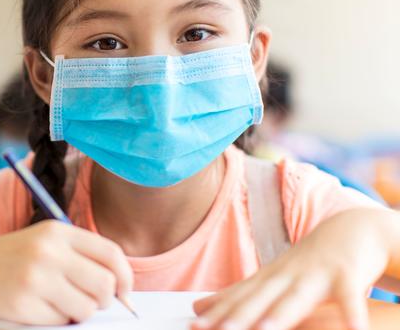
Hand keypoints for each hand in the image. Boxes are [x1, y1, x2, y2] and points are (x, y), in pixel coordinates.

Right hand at [0, 220, 133, 324]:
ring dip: (78, 312)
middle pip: (104, 285)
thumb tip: (119, 287)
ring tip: (57, 303)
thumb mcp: (42, 241)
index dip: (125, 276)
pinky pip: (60, 322)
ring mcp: (35, 279)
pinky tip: (36, 307)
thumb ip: (79, 255)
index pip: (111, 254)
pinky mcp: (23, 305)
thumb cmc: (8, 257)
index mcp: (57, 231)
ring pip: (86, 308)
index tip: (124, 291)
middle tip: (88, 301)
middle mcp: (49, 252)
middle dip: (103, 300)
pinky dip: (55, 320)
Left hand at [192, 209, 389, 329]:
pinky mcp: (348, 275)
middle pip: (260, 299)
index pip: (237, 299)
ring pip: (297, 297)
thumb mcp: (269, 279)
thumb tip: (198, 307)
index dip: (216, 314)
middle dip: (238, 316)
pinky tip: (355, 329)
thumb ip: (237, 296)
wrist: (351, 230)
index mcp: (267, 279)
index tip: (194, 327)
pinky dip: (352, 312)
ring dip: (281, 314)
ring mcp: (316, 274)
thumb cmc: (305, 262)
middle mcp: (287, 276)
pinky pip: (350, 296)